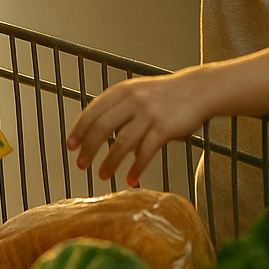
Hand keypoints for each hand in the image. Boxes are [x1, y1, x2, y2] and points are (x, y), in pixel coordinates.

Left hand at [66, 68, 209, 185]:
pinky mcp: (164, 129)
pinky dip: (136, 168)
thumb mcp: (137, 93)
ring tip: (102, 175)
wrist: (198, 90)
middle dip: (89, 148)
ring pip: (121, 143)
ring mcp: (148, 114)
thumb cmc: (165, 95)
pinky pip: (145, 152)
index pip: (93, 111)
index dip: (79, 130)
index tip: (70, 146)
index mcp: (122, 91)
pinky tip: (131, 178)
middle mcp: (132, 101)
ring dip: (109, 162)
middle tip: (81, 164)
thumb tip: (97, 133)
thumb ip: (119, 108)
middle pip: (102, 128)